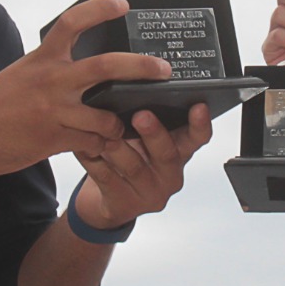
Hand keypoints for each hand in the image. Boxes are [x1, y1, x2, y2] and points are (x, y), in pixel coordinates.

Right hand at [0, 0, 172, 175]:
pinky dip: (99, 145)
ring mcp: (54, 110)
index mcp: (42, 59)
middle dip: (142, 67)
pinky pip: (91, 142)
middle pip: (107, 66)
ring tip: (120, 129)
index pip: (73, 22)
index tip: (122, 4)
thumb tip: (74, 67)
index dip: (100, 10)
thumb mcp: (20, 76)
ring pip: (106, 115)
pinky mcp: (53, 139)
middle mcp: (51, 80)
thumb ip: (49, 70)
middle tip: (163, 69)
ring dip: (118, 125)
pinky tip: (96, 146)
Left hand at [72, 103, 213, 228]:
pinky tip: (84, 146)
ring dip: (118, 147)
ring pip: (134, 167)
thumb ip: (151, 119)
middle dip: (154, 133)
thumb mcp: (146, 140)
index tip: (198, 106)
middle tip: (142, 115)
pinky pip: (107, 179)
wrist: (111, 201)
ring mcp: (149, 193)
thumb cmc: (132, 159)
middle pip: (167, 154)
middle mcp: (170, 174)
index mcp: (180, 152)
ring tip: (105, 132)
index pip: (198, 138)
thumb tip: (137, 81)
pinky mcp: (125, 204)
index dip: (200, 123)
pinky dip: (93, 160)